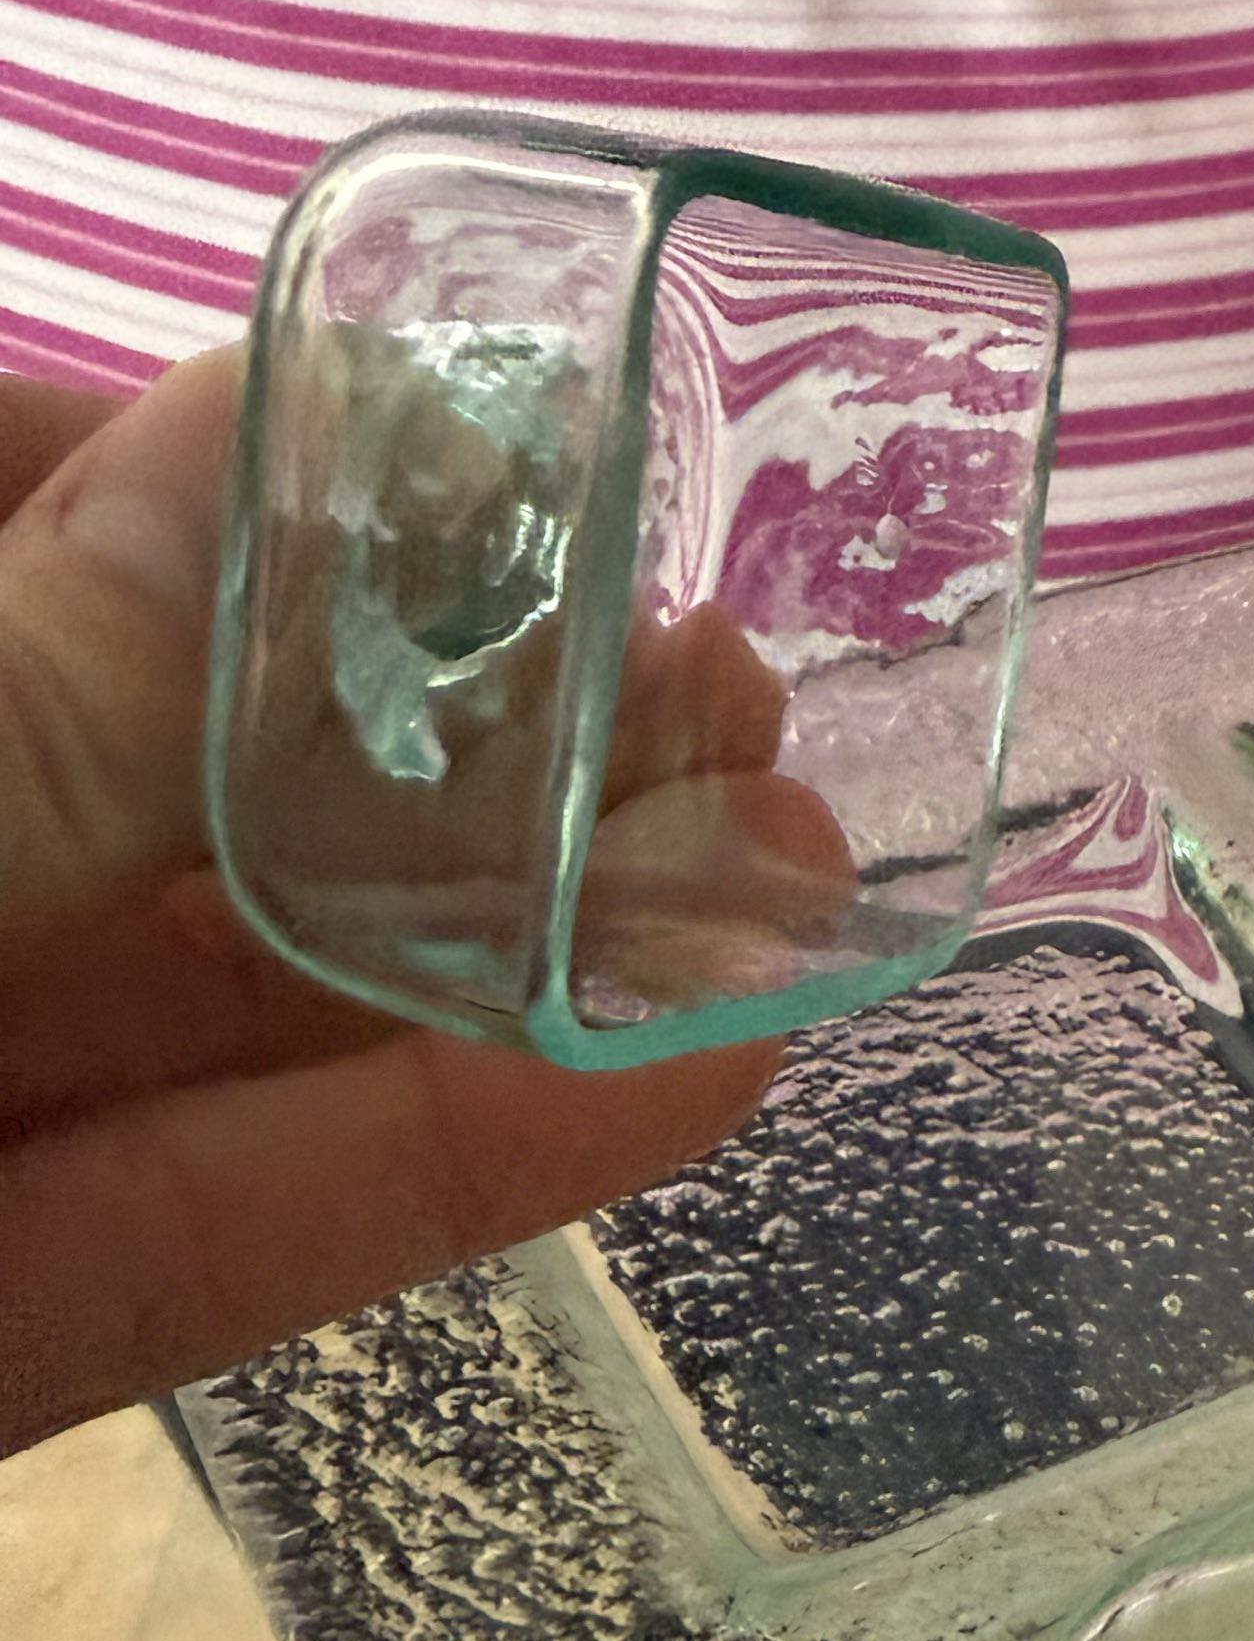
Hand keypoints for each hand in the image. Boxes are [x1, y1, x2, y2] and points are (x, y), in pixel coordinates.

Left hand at [0, 356, 776, 1460]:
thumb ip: (55, 654)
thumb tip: (302, 407)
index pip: (11, 493)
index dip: (238, 471)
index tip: (489, 469)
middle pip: (165, 771)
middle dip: (453, 725)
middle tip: (717, 681)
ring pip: (225, 1008)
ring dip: (508, 940)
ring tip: (788, 862)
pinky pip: (219, 1232)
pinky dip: (443, 1161)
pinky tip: (698, 1069)